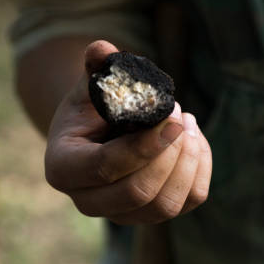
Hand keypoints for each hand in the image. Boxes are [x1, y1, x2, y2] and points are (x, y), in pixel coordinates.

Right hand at [44, 41, 211, 223]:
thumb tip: (102, 48)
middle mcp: (87, 201)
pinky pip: (187, 203)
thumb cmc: (90, 107)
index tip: (171, 120)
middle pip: (137, 193)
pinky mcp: (149, 215)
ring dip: (187, 163)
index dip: (143, 147)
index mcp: (63, 169)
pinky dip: (200, 171)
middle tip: (178, 117)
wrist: (96, 132)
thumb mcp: (87, 86)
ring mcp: (119, 214)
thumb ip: (95, 67)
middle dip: (167, 155)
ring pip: (165, 206)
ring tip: (186, 123)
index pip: (104, 168)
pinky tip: (194, 139)